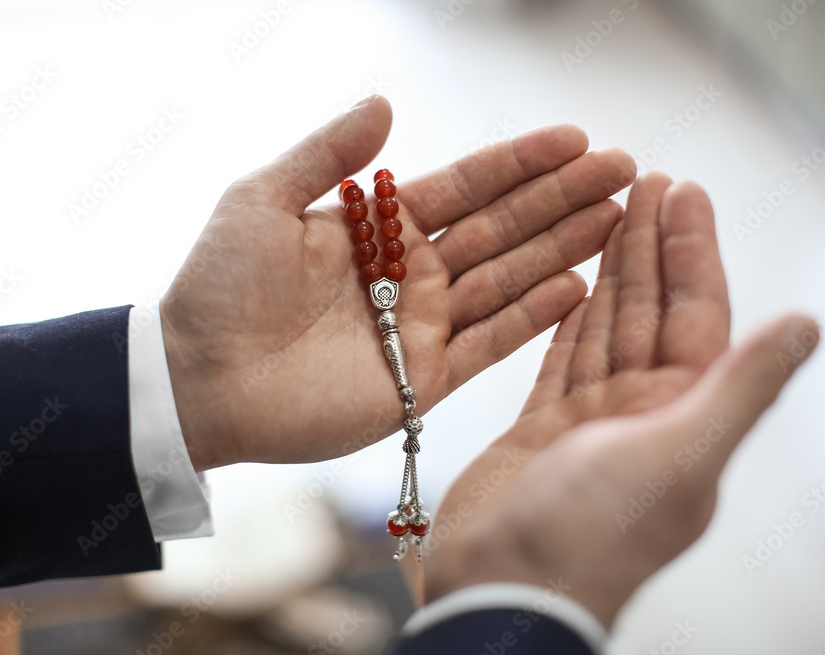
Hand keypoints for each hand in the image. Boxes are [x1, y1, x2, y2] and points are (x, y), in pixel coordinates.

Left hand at [159, 96, 636, 470]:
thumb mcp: (263, 200)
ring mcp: (421, 328)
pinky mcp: (421, 380)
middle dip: (563, 198)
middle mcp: (409, 274)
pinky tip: (578, 288)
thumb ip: (328, 154)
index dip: (521, 163)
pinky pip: (489, 345)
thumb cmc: (219, 287)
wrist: (199, 379)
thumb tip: (384, 103)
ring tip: (618, 220)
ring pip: (508, 280)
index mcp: (377, 229)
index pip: (466, 187)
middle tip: (625, 170)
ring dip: (563, 249)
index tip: (576, 138)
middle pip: (502, 228)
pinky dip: (533, 319)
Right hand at [424, 176, 818, 626]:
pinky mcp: (539, 428)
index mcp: (683, 414)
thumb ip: (742, 387)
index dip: (693, 252)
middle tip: (641, 177)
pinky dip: (566, 319)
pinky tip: (571, 283)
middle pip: (648, 311)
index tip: (684, 190)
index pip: (696, 315)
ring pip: (603, 327)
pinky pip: (558, 359)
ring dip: (609, 271)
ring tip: (606, 211)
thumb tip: (807, 324)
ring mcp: (587, 419)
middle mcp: (641, 412)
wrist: (507, 588)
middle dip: (649, 245)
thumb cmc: (593, 531)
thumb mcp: (682, 455)